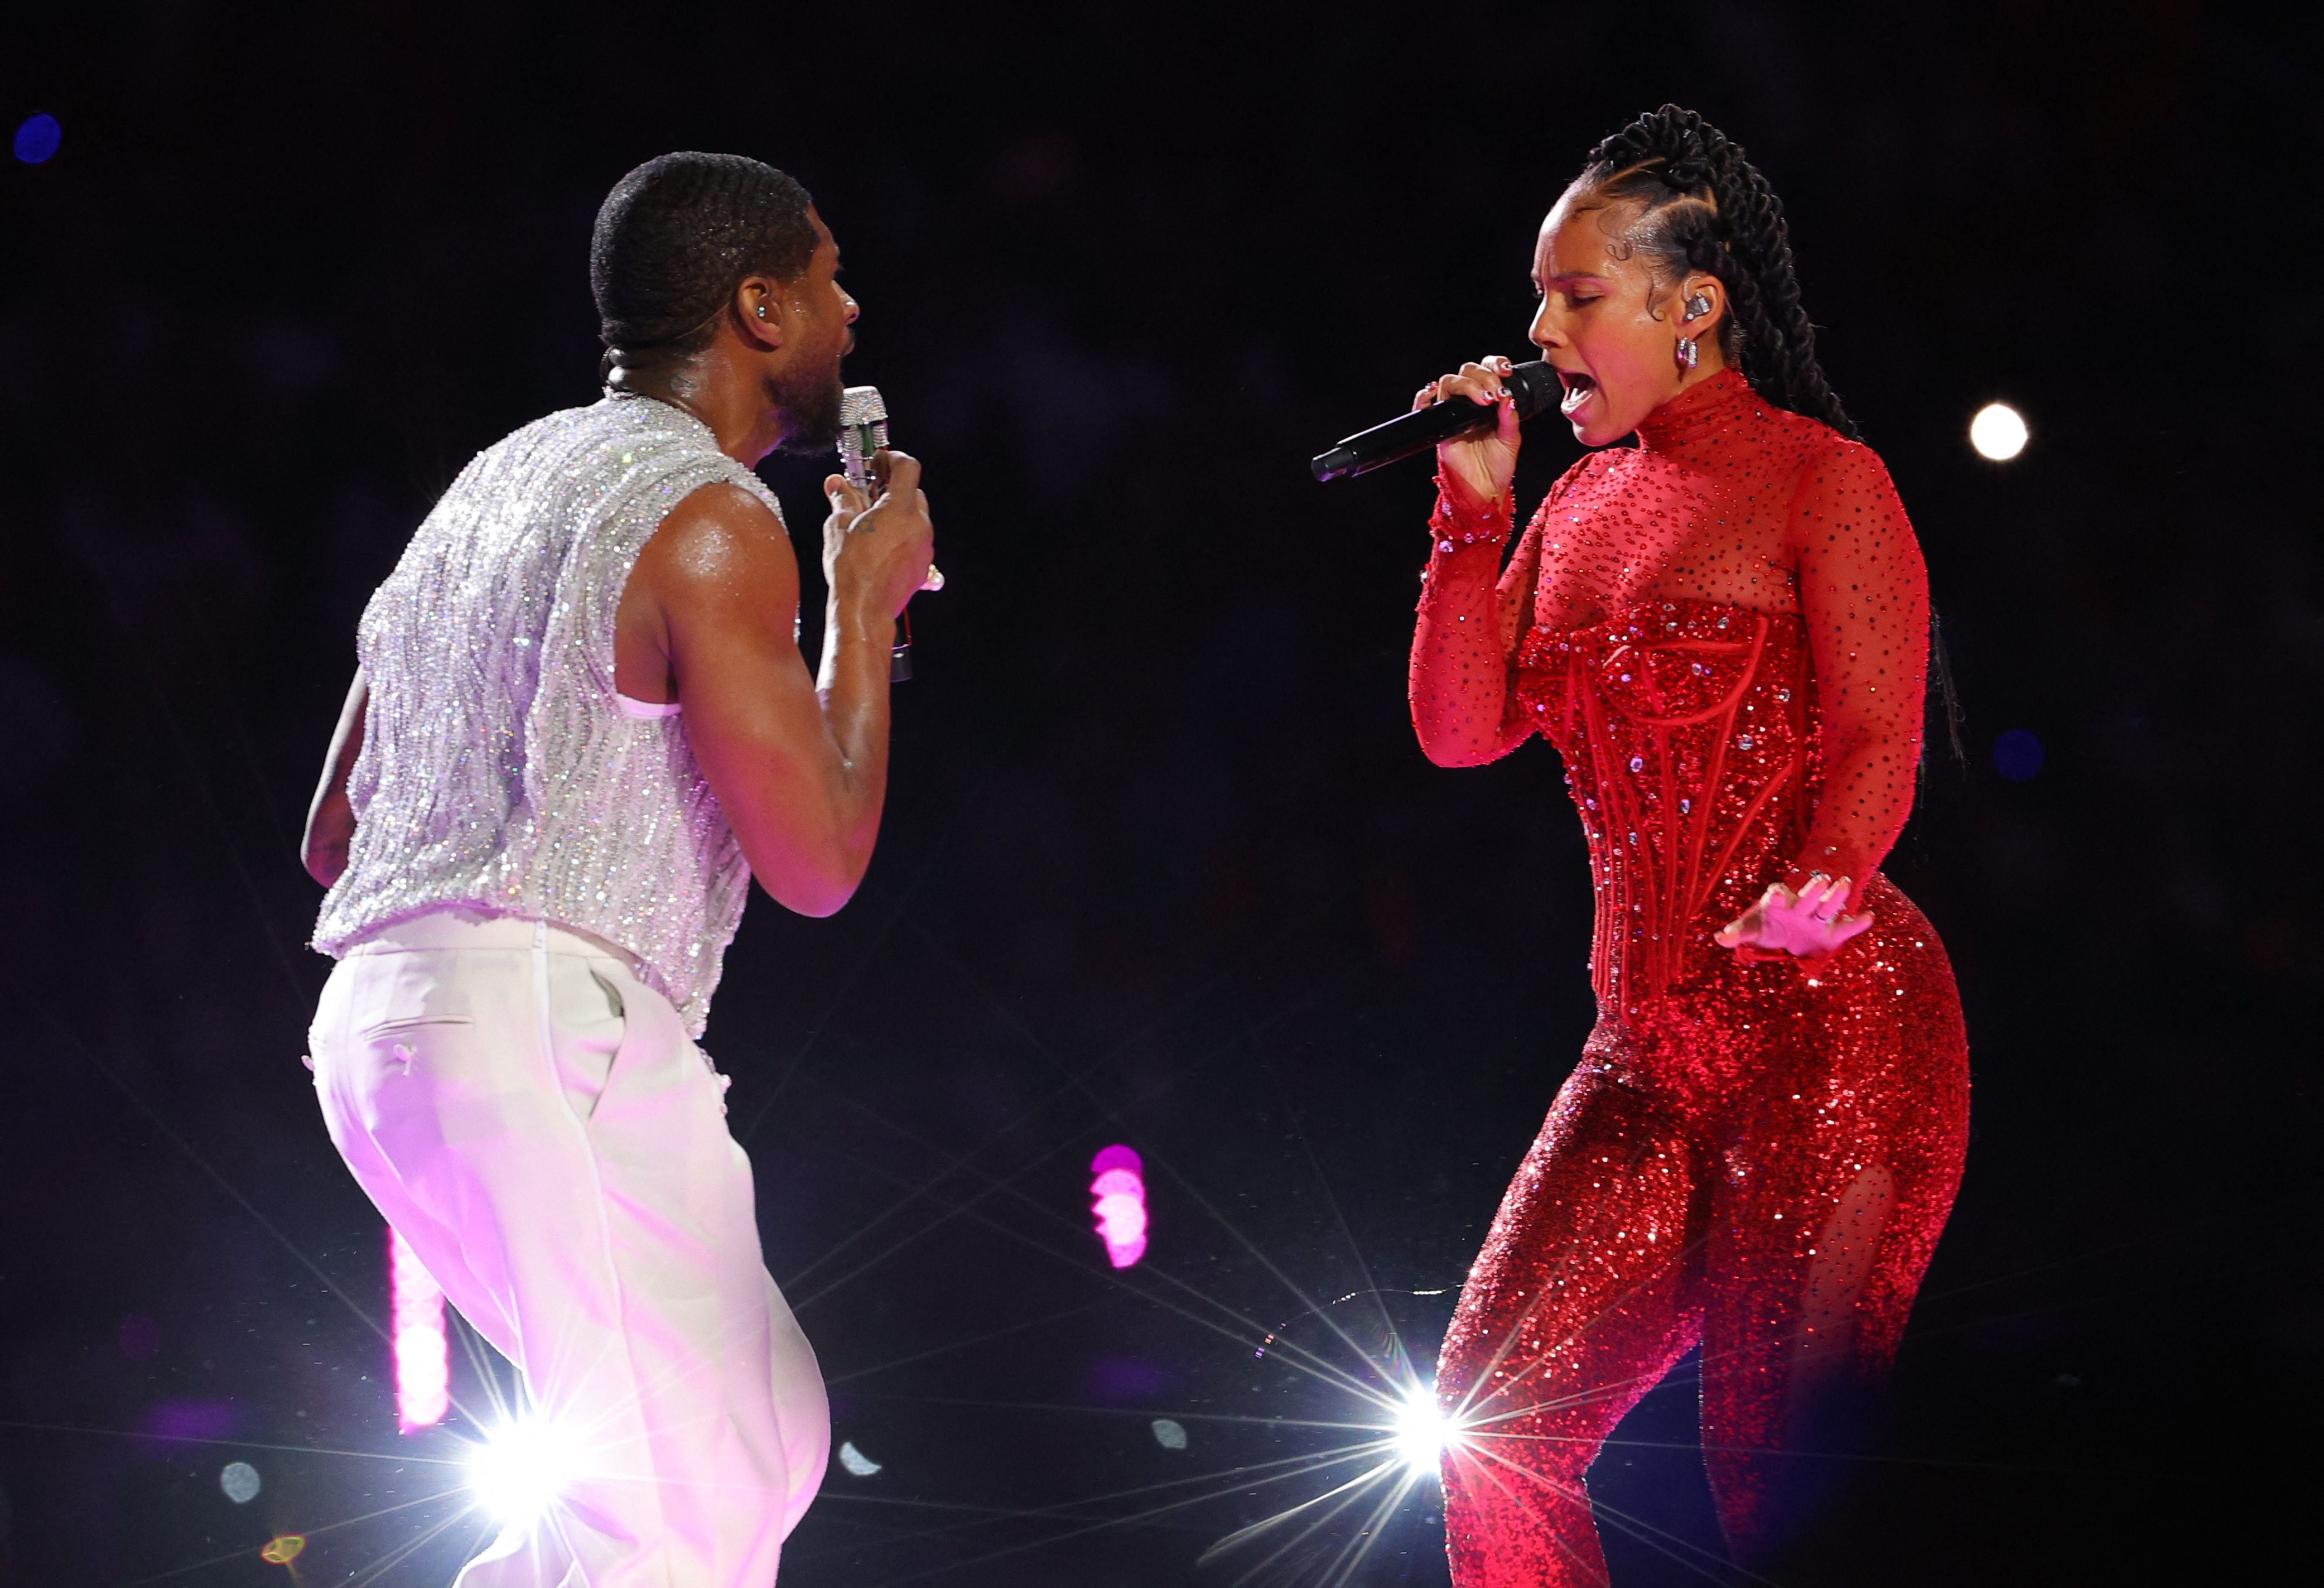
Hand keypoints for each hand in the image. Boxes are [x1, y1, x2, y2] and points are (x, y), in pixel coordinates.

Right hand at [822, 448, 934, 621]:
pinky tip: (880, 545)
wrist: (865, 609)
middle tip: (869, 494)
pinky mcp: (923, 566)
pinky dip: (901, 536)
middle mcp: (919, 525)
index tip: (879, 460)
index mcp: (900, 509)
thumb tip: (836, 484)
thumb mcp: (839, 527)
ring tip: (871, 523)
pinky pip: (915, 541)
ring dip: (897, 513)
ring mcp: (924, 547)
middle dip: (892, 489)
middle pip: (913, 492)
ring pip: (915, 518)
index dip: (893, 458)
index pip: (908, 468)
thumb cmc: (852, 569)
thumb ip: (842, 500)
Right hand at [1418, 355, 1520, 513]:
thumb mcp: (1511, 439)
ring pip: (1448, 382)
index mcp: (1486, 401)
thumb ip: (1510, 417)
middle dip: (1483, 376)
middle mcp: (1468, 404)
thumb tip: (1508, 397)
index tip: (1507, 371)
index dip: (1494, 364)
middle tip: (1496, 393)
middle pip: (1466, 371)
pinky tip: (1433, 395)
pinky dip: (1423, 398)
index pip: (1485, 370)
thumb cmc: (1498, 465)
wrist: (1487, 490)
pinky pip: (1423, 408)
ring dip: (1467, 384)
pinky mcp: (1441, 429)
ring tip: (1484, 399)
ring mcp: (1452, 414)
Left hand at [1714, 873, 1873, 960]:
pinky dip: (1857, 923)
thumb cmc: (1767, 928)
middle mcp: (1801, 907)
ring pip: (1828, 906)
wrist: (1787, 937)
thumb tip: (1719, 938)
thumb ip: (1738, 933)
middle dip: (1812, 890)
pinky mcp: (1832, 932)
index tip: (1776, 892)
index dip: (1777, 895)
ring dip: (1836, 896)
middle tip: (1819, 880)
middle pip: (1807, 898)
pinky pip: (1846, 928)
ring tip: (1845, 883)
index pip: (1777, 897)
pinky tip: (1869, 917)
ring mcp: (1818, 918)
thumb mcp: (1751, 930)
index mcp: (1778, 904)